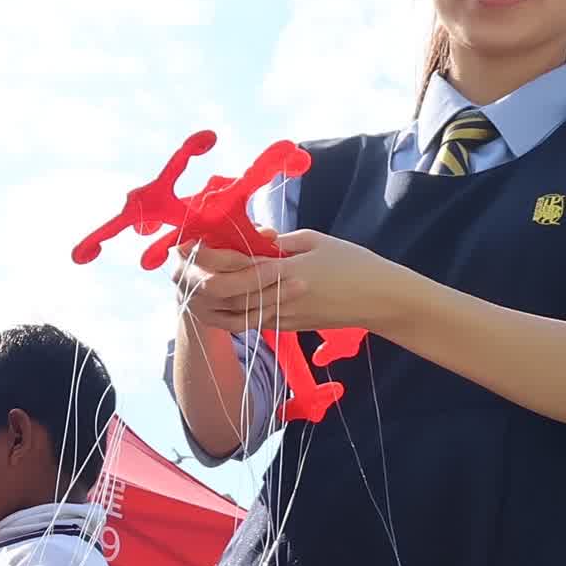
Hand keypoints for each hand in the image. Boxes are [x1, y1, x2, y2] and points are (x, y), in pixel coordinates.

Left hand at [174, 231, 408, 335]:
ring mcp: (282, 317)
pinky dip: (231, 310)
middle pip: (227, 294)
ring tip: (197, 282)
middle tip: (187, 263)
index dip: (211, 255)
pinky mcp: (286, 327)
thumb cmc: (352, 263)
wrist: (378, 299)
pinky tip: (222, 296)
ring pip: (233, 314)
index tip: (193, 243)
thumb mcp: (314, 241)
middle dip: (204, 279)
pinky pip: (249, 321)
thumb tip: (253, 238)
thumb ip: (279, 242)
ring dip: (212, 300)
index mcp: (285, 271)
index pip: (236, 265)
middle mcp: (279, 298)